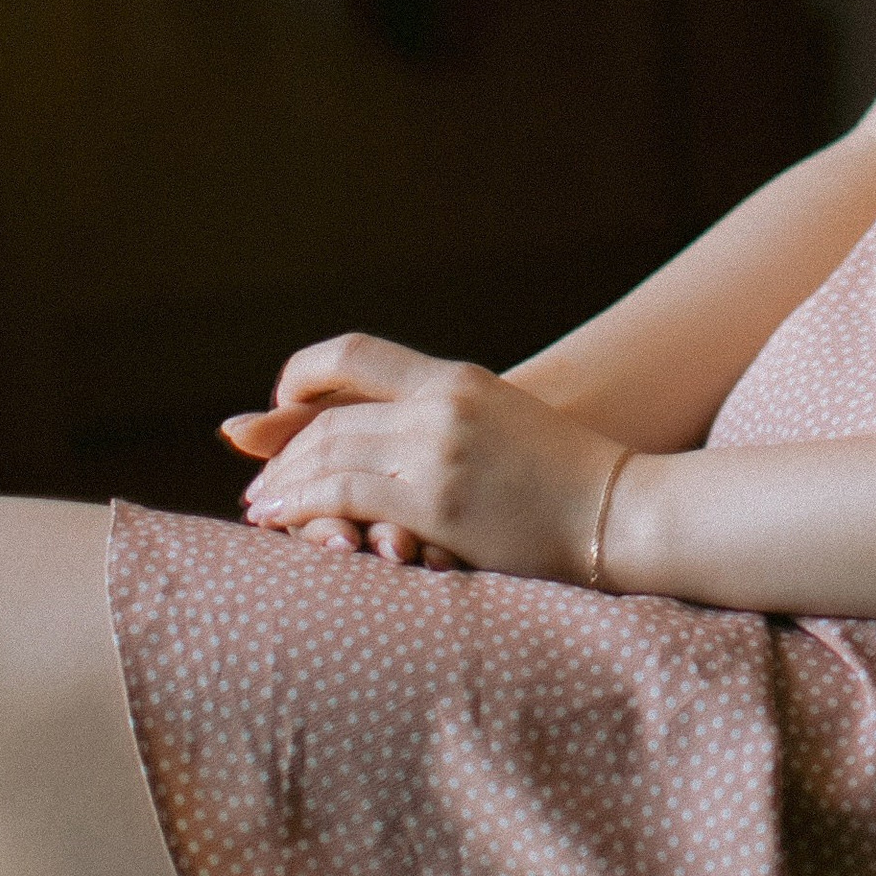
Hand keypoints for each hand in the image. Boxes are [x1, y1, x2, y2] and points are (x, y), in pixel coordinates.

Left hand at [222, 334, 625, 579]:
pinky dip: (302, 506)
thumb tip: (388, 430)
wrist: (618, 508)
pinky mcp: (438, 504)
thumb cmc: (561, 476)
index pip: (354, 354)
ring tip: (260, 506)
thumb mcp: (498, 421)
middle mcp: (440, 406)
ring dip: (285, 482)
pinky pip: (345, 497)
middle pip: (332, 416)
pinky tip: (282, 521)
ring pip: (329, 455)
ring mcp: (437, 452)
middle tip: (256, 476)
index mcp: (454, 378)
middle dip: (283, 447)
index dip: (303, 375)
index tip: (279, 401)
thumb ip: (440, 417)